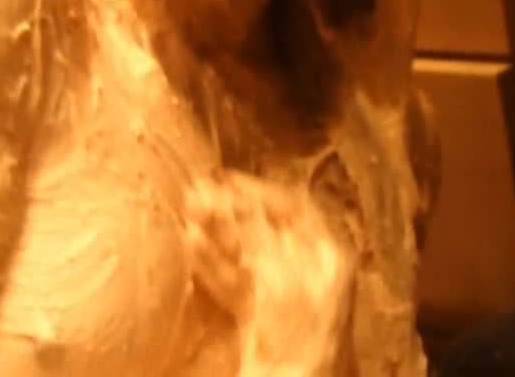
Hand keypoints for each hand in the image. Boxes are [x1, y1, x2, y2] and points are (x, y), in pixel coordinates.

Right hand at [184, 170, 355, 375]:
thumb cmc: (304, 336)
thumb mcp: (282, 278)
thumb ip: (257, 239)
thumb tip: (230, 201)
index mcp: (328, 255)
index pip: (294, 207)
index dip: (258, 189)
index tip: (222, 178)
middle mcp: (309, 270)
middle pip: (265, 229)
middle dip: (228, 210)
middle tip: (193, 194)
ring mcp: (284, 295)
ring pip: (246, 255)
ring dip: (214, 234)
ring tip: (186, 213)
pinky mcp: (260, 319)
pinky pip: (235, 284)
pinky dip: (212, 266)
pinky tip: (189, 246)